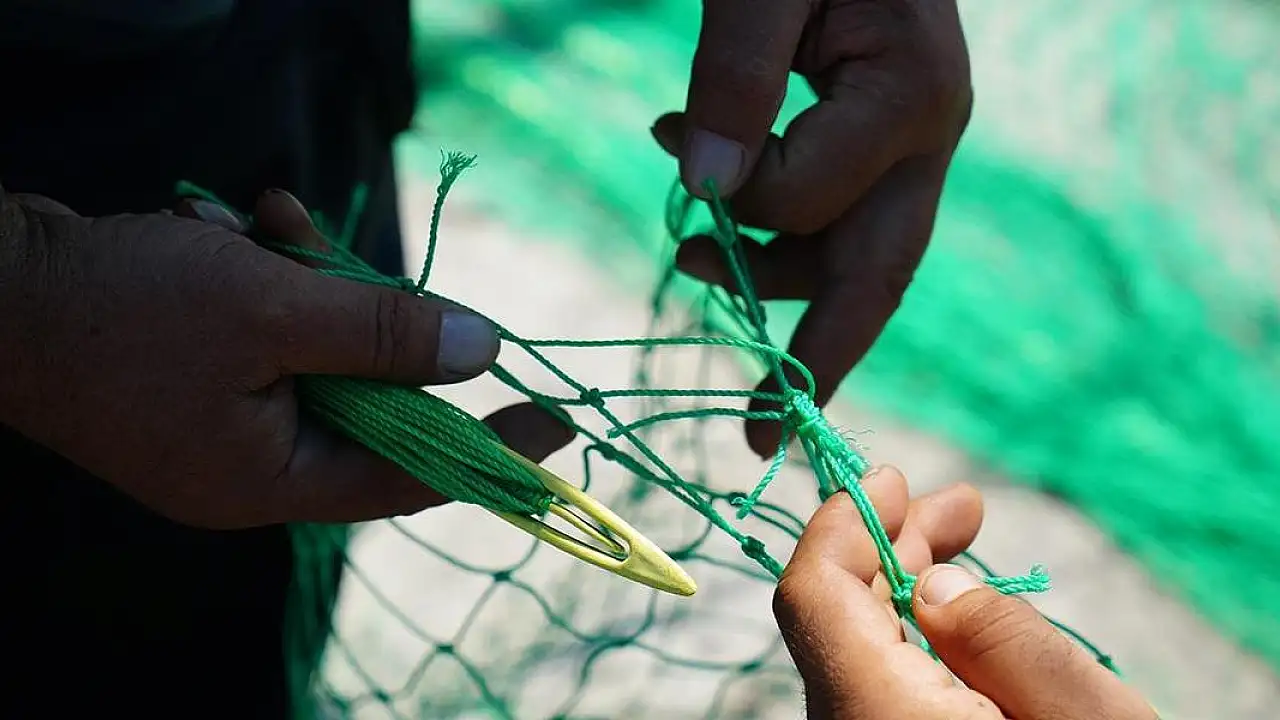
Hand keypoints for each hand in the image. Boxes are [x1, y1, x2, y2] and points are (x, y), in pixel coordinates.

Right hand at [0, 187, 572, 528]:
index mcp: (272, 481)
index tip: (557, 420)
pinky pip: (271, 329)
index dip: (489, 449)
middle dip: (372, 321)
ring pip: (320, 350)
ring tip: (268, 225)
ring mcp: (223, 418)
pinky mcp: (199, 372)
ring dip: (311, 278)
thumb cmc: (122, 309)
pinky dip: (270, 273)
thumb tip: (486, 350)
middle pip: (370, 402)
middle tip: (357, 268)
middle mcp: (253, 463)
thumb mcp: (273, 310)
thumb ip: (386, 333)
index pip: (412, 479)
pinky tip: (238, 225)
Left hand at [652, 0, 971, 454]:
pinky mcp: (877, 140)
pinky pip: (832, 216)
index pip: (816, 201)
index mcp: (914, 98)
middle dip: (815, 358)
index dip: (737, 202)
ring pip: (848, 252)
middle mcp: (928, 134)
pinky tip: (715, 202)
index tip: (666, 150)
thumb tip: (707, 187)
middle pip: (876, 275)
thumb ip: (739, 76)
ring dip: (767, 275)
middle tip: (759, 438)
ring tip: (688, 254)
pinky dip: (769, 230)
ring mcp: (908, 142)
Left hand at [773, 467, 1155, 719]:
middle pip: (831, 619)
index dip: (844, 524)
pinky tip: (958, 617)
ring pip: (853, 653)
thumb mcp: (1082, 715)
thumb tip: (926, 585)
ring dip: (903, 589)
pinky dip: (911, 639)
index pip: (812, 595)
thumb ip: (998, 634)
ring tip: (966, 543)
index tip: (895, 481)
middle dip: (887, 547)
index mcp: (878, 717)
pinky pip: (878, 689)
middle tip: (957, 505)